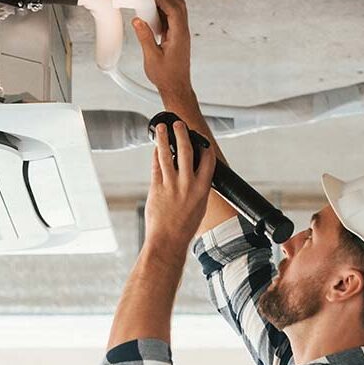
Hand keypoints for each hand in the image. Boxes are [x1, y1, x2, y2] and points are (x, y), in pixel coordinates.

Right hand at [132, 0, 192, 97]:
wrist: (176, 88)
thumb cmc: (166, 77)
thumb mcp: (151, 57)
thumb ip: (145, 37)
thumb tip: (138, 21)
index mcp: (179, 35)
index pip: (174, 9)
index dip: (161, 0)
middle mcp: (183, 33)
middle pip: (179, 6)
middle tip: (149, 1)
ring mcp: (182, 35)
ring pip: (177, 12)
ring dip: (164, 8)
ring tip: (149, 11)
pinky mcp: (178, 39)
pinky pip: (173, 21)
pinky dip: (164, 17)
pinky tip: (153, 23)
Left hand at [144, 120, 215, 253]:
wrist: (168, 240)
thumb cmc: (184, 227)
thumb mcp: (199, 207)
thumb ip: (198, 189)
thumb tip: (196, 176)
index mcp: (202, 189)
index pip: (208, 160)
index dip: (204, 146)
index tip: (200, 139)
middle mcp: (187, 184)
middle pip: (187, 151)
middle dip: (182, 134)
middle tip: (179, 124)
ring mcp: (171, 185)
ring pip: (167, 155)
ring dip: (164, 138)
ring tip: (162, 128)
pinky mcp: (156, 188)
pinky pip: (156, 166)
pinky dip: (156, 155)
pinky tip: (156, 149)